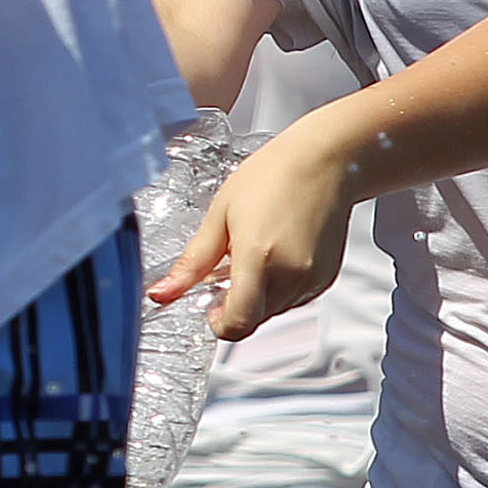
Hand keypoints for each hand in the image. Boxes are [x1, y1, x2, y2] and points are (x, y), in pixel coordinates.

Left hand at [148, 119, 352, 340]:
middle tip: (227, 267)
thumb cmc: (272, 177)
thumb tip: (163, 292)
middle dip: (235, 303)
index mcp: (259, 258)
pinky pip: (294, 299)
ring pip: (273, 311)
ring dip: (257, 296)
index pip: (238, 324)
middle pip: (253, 320)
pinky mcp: (325, 279)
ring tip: (254, 253)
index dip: (217, 323)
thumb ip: (192, 262)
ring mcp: (311, 280)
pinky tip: (275, 254)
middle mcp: (290, 275)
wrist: (322, 162)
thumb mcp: (219, 214)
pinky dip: (279, 288)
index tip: (209, 307)